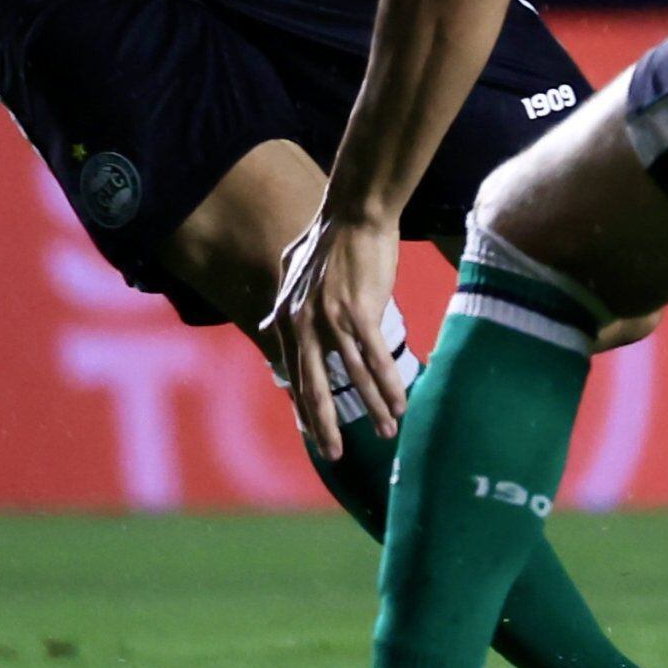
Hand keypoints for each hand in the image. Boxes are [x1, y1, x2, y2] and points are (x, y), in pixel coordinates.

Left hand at [268, 209, 412, 463]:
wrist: (354, 213)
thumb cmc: (328, 238)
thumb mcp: (291, 271)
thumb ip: (281, 303)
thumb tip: (267, 324)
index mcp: (289, 319)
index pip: (296, 374)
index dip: (306, 407)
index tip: (314, 433)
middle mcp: (305, 325)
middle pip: (315, 386)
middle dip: (326, 424)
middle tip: (335, 454)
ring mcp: (332, 320)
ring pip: (353, 377)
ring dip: (372, 408)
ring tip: (387, 432)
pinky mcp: (361, 312)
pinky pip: (376, 358)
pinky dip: (389, 385)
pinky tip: (400, 404)